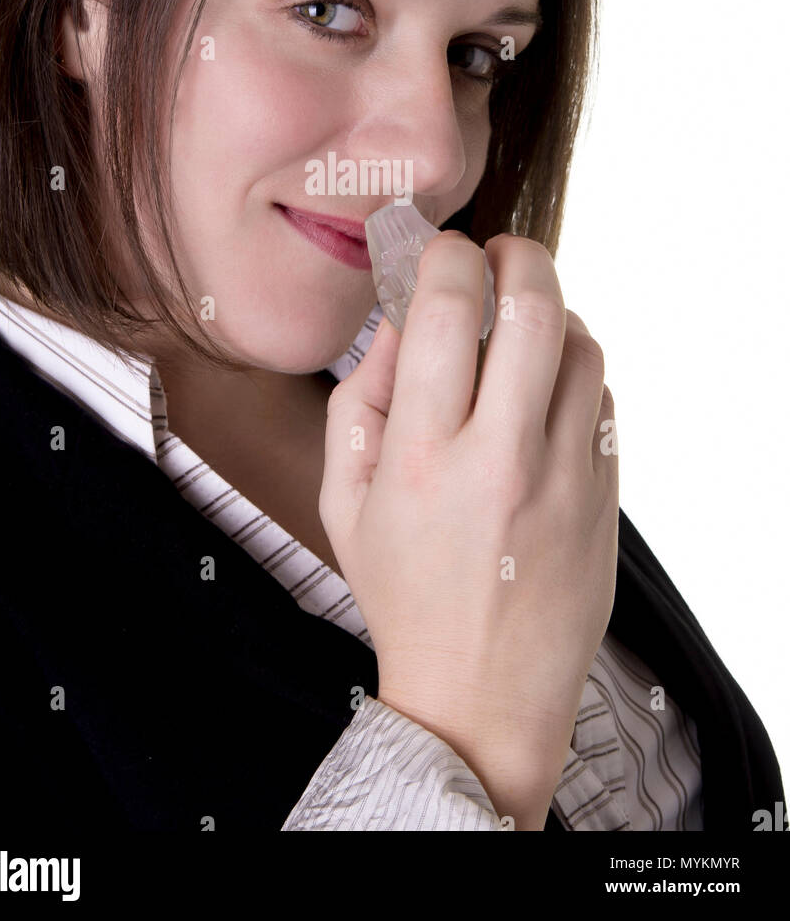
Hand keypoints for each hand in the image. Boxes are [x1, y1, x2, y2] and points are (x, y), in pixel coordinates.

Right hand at [319, 231, 618, 820]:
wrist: (481, 695)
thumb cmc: (404, 593)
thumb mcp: (345, 500)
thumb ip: (359, 399)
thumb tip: (398, 320)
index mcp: (421, 456)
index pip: (444, 309)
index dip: (446, 256)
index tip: (443, 254)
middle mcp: (500, 457)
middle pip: (534, 306)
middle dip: (518, 256)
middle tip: (501, 256)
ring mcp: (564, 477)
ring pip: (583, 345)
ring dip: (553, 314)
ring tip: (523, 328)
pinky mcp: (604, 496)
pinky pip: (603, 400)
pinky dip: (576, 373)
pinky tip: (546, 391)